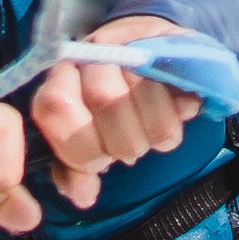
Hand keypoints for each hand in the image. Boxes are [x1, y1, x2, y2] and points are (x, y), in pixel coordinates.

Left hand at [24, 15, 203, 217]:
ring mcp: (129, 44)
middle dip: (125, 140)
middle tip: (131, 143)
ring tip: (153, 129)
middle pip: (107, 100)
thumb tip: (83, 197)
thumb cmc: (109, 110)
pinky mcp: (169, 42)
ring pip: (144, 95)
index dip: (83, 147)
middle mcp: (89, 55)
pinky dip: (182, 111)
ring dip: (155, 129)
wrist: (148, 55)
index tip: (102, 161)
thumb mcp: (86, 142)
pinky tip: (177, 109)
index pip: (56, 107)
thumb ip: (77, 170)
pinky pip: (179, 90)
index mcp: (59, 81)